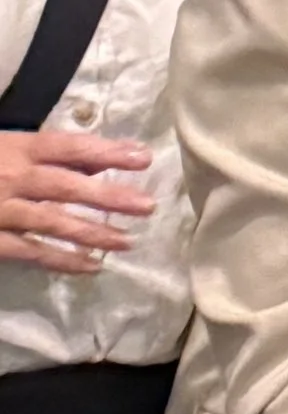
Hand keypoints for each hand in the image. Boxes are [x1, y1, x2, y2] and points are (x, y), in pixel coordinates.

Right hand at [0, 124, 154, 267]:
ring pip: (53, 222)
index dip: (107, 152)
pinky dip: (63, 260)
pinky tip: (92, 266)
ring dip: (93, 233)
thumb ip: (51, 153)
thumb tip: (103, 158)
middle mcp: (14, 178)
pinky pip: (32, 251)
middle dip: (109, 196)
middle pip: (66, 186)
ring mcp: (3, 210)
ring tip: (127, 241)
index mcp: (17, 148)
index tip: (144, 158)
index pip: (69, 147)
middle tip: (147, 206)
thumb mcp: (10, 147)